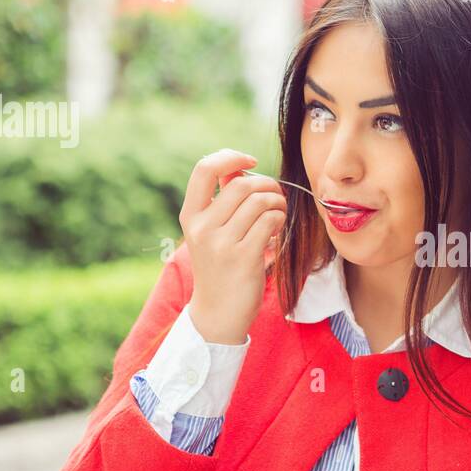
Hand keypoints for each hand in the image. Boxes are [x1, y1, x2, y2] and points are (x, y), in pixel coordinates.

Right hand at [178, 149, 286, 343]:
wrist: (218, 313)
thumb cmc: (220, 268)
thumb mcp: (210, 232)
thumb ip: (222, 201)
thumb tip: (240, 167)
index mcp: (191, 216)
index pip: (204, 169)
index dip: (230, 157)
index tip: (251, 161)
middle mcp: (202, 227)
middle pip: (243, 183)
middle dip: (268, 185)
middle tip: (276, 198)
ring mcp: (221, 242)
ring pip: (260, 201)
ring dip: (278, 203)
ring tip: (277, 214)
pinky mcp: (243, 257)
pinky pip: (270, 221)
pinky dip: (280, 220)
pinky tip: (277, 230)